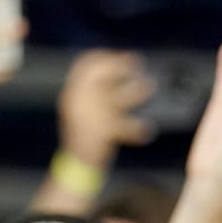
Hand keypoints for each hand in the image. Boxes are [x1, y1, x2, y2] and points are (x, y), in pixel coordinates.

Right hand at [58, 50, 155, 167]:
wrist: (76, 166)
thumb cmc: (85, 136)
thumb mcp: (82, 109)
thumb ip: (96, 90)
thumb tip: (119, 67)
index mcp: (72, 94)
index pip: (86, 64)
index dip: (107, 57)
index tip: (124, 56)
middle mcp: (77, 102)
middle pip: (101, 74)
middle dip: (121, 66)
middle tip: (138, 63)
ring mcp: (88, 117)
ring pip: (116, 98)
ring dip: (135, 92)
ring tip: (149, 86)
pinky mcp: (101, 133)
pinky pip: (123, 127)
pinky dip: (135, 129)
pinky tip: (147, 131)